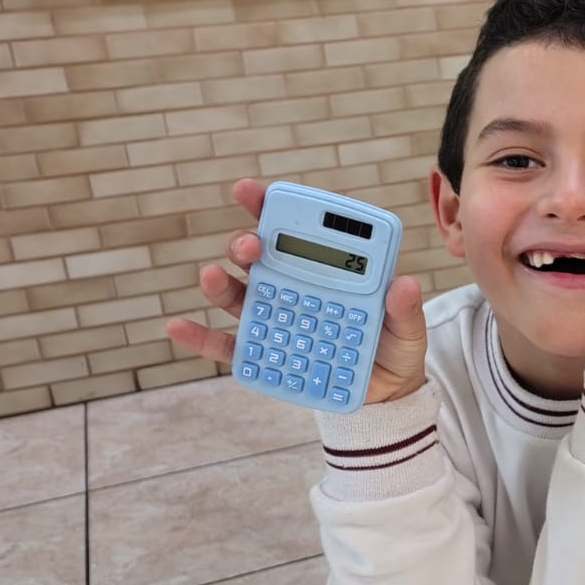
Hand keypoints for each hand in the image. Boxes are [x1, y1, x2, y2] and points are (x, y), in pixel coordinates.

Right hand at [165, 178, 429, 405]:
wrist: (384, 393)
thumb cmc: (395, 348)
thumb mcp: (408, 329)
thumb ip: (404, 308)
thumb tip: (404, 284)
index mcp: (326, 268)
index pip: (298, 229)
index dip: (270, 206)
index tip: (252, 191)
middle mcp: (292, 285)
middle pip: (259, 256)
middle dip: (246, 243)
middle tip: (250, 245)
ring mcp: (274, 317)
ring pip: (238, 294)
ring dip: (220, 283)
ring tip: (211, 275)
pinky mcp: (263, 353)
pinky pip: (226, 344)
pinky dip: (199, 337)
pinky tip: (177, 326)